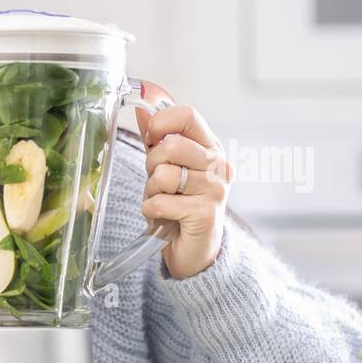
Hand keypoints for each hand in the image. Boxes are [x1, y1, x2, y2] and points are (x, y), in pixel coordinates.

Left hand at [134, 88, 232, 279]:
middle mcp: (218, 166)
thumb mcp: (168, 170)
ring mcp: (215, 190)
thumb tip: (142, 111)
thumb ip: (157, 142)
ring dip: (151, 191)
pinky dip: (151, 211)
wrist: (195, 251)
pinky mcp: (204, 214)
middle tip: (158, 183)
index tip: (151, 138)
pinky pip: (159, 202)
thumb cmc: (180, 207)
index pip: (188, 116)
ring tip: (163, 201)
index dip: (161, 123)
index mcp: (211, 149)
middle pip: (171, 146)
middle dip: (152, 165)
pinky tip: (162, 218)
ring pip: (163, 176)